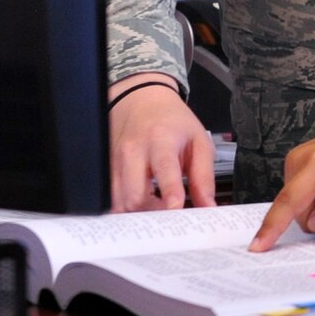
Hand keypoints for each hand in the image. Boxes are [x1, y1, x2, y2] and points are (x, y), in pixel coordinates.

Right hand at [107, 74, 216, 210]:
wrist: (142, 100)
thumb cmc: (173, 121)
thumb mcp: (198, 141)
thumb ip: (204, 177)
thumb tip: (208, 208)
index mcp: (160, 139)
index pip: (163, 168)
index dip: (169, 191)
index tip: (176, 208)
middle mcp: (133, 151)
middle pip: (135, 195)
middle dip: (153, 213)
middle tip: (170, 215)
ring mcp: (115, 161)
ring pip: (119, 202)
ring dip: (138, 214)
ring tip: (156, 209)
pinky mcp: (106, 169)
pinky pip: (110, 199)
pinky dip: (125, 208)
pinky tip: (140, 205)